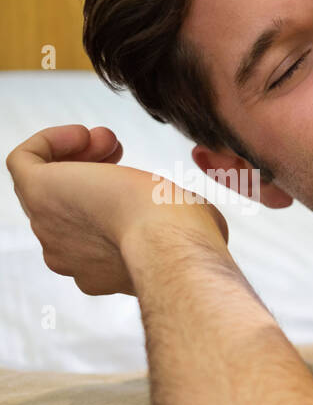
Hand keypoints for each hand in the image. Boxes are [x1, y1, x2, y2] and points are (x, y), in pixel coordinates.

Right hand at [6, 125, 228, 295]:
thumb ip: (184, 225)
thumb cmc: (186, 240)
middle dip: (90, 170)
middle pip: (67, 205)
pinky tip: (85, 134)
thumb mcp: (190, 233)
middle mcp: (66, 255)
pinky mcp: (35, 193)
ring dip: (75, 153)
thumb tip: (197, 210)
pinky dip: (51, 140)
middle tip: (118, 149)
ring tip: (107, 138)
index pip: (91, 229)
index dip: (108, 196)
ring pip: (45, 183)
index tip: (138, 179)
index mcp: (99, 270)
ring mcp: (47, 225)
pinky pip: (23, 160)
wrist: (167, 240)